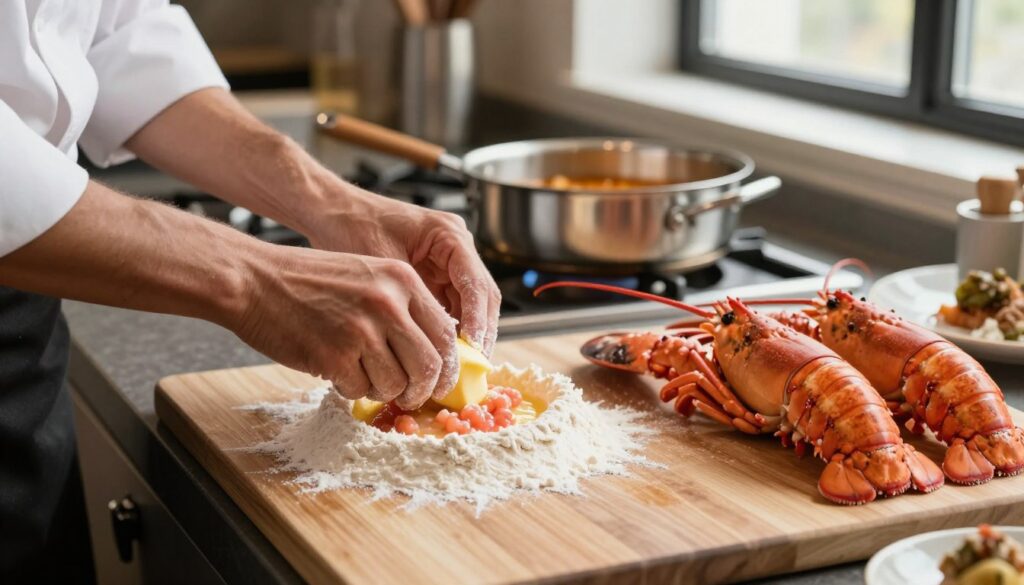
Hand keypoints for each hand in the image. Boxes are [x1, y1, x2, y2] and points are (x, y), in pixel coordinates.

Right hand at [234, 245, 458, 409]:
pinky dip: (351, 388)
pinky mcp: (334, 356)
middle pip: (429, 366)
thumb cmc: (309, 280)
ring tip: (363, 375)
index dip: (448, 366)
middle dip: (422, 389)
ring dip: (383, 390)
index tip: (442, 381)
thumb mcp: (369, 275)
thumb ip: (403, 306)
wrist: (254, 280)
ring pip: (396, 383)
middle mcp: (388, 304)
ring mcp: (362, 331)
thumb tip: (434, 351)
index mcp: (402, 280)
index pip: (445, 334)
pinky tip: (336, 369)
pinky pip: (359, 390)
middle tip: (410, 396)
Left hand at [306, 185, 500, 355]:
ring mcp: (448, 261)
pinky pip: (453, 306)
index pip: (476, 283)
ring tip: (460, 367)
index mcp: (449, 235)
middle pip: (482, 296)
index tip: (474, 350)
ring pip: (472, 304)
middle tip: (473, 367)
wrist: (333, 213)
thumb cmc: (354, 228)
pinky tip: (443, 354)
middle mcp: (456, 247)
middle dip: (480, 332)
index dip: (479, 320)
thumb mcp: (383, 266)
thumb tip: (432, 341)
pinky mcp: (436, 275)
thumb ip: (411, 298)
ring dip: (468, 334)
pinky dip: (451, 330)